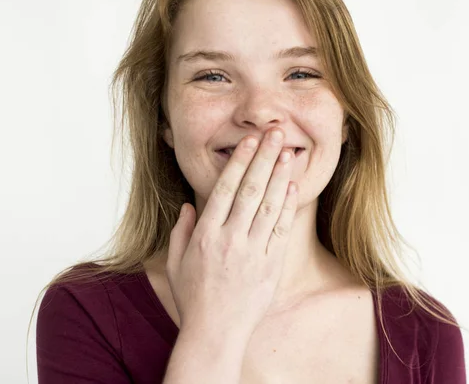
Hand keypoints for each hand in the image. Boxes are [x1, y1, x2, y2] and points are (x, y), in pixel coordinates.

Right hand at [166, 128, 298, 338]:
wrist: (215, 335)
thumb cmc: (193, 299)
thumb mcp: (175, 264)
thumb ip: (181, 232)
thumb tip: (188, 205)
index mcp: (206, 235)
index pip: (225, 189)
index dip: (239, 162)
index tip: (249, 141)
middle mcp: (230, 239)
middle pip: (250, 190)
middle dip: (264, 158)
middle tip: (276, 132)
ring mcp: (253, 252)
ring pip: (268, 205)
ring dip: (279, 176)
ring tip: (288, 152)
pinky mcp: (271, 266)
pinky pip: (281, 230)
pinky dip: (287, 206)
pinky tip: (293, 186)